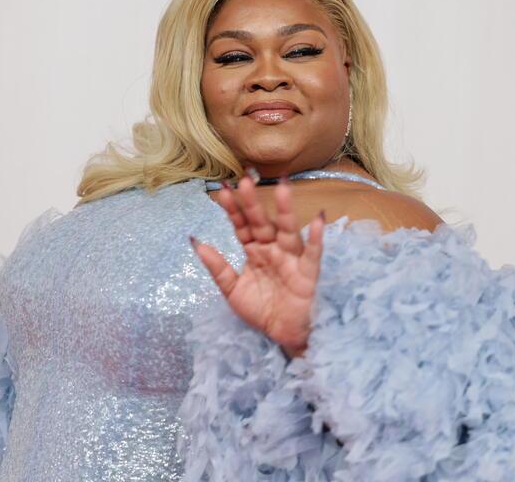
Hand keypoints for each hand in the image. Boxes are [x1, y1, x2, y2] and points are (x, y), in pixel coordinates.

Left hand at [192, 174, 324, 358]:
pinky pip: (312, 254)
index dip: (232, 210)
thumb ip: (217, 267)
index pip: (242, 226)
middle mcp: (273, 249)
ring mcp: (291, 259)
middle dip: (253, 203)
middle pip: (262, 223)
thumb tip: (197, 242)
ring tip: (283, 187)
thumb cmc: (260, 310)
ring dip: (285, 210)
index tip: (221, 190)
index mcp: (254, 251)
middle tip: (244, 180)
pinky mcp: (307, 274)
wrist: (281, 335)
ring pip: (288, 231)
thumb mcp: (232, 290)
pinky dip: (316, 238)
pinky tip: (316, 220)